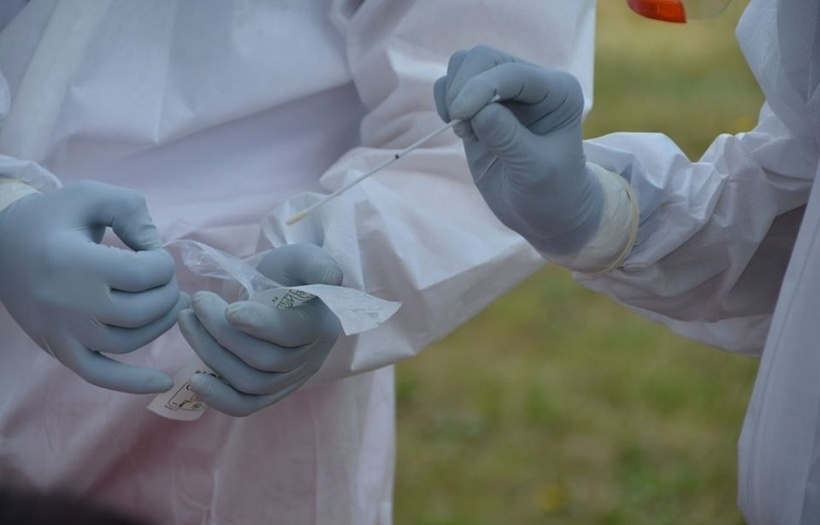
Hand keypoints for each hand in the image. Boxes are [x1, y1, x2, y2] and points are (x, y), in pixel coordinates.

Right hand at [0, 180, 187, 392]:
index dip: (164, 263)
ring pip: (130, 342)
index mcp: (76, 262)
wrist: (1, 244)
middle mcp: (67, 302)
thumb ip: (134, 212)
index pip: (145, 274)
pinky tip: (163, 383)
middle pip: (143, 311)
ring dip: (160, 324)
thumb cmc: (55, 218)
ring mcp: (62, 331)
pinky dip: (132, 384)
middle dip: (167, 292)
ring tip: (167, 304)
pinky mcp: (58, 349)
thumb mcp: (92, 195)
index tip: (154, 254)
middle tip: (163, 278)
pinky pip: (99, 375)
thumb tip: (159, 248)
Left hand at [178, 243, 342, 416]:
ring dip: (210, 352)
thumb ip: (316, 263)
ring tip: (187, 320)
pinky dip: (219, 398)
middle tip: (197, 300)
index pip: (290, 333)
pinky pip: (245, 406)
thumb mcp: (302, 258)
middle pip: (263, 359)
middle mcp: (310, 359)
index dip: (259, 324)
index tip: (230, 309)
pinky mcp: (269, 393)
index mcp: (320, 325)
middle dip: (222, 331)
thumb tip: (332, 276)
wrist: (277, 292)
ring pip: (249, 381)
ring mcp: (290, 381)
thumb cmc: (287, 273)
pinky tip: (195, 380)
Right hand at [434, 45, 603, 255]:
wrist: (546, 212)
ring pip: (465, 64)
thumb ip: (508, 138)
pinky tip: (459, 129)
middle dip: (464, 87)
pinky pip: (452, 83)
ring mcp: (505, 91)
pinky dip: (445, 100)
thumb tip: (478, 110)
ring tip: (463, 130)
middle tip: (461, 126)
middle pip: (483, 57)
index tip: (459, 117)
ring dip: (453, 92)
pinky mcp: (481, 105)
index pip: (512, 72)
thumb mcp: (534, 170)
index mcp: (558, 91)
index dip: (480, 88)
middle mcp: (532, 83)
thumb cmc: (551, 192)